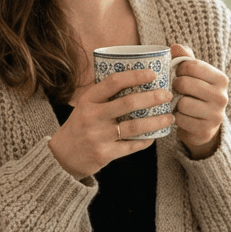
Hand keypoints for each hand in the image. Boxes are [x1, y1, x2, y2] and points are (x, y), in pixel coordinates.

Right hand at [48, 68, 173, 178]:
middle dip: (152, 98)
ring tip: (169, 117)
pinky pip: (132, 145)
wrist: (61, 157)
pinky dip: (146, 140)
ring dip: (156, 121)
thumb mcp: (85, 105)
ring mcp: (99, 136)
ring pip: (135, 126)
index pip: (113, 82)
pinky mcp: (105, 154)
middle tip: (167, 95)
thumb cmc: (80, 126)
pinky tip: (156, 135)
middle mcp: (92, 116)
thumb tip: (135, 76)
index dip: (135, 76)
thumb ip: (105, 94)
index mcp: (88, 100)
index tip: (152, 74)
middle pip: (128, 103)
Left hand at [169, 43, 227, 159]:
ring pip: (182, 103)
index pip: (191, 65)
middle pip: (184, 83)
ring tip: (181, 104)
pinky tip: (183, 117)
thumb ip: (186, 59)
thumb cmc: (197, 95)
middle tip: (178, 90)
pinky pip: (180, 120)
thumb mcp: (195, 76)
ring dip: (176, 104)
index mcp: (221, 79)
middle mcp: (222, 96)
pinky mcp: (205, 130)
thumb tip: (175, 47)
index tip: (179, 74)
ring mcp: (215, 115)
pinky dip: (177, 118)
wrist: (206, 127)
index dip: (179, 69)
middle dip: (176, 86)